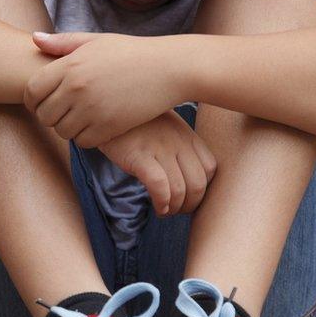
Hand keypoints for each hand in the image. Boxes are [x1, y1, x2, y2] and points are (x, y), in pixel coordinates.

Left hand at [24, 31, 187, 147]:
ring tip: (81, 118)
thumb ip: (62, 43)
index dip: (34, 100)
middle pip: (44, 116)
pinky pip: (83, 142)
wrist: (169, 68)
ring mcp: (92, 109)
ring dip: (68, 128)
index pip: (32, 91)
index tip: (44, 102)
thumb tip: (34, 39)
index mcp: (69, 66)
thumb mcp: (96, 41)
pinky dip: (86, 138)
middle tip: (64, 112)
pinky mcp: (109, 127)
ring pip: (62, 132)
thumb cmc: (131, 52)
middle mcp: (76, 89)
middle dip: (50, 116)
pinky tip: (96, 126)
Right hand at [98, 111, 216, 215]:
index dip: (203, 189)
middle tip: (177, 211)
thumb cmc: (133, 121)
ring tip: (164, 211)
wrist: (105, 105)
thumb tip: (184, 174)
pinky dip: (162, 202)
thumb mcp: (164, 125)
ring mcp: (159, 148)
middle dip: (190, 205)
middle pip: (198, 183)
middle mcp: (177, 141)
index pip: (210, 168)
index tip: (189, 198)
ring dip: (175, 208)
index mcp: (187, 134)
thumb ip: (178, 144)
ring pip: (180, 189)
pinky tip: (157, 207)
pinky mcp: (139, 156)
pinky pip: (159, 186)